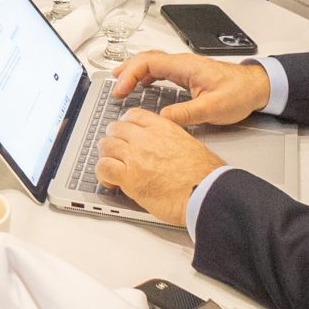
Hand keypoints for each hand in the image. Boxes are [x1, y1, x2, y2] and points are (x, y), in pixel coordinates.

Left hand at [95, 113, 223, 226]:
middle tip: (116, 151)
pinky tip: (110, 182)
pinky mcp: (128, 177)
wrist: (206, 193)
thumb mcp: (192, 146)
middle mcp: (146, 138)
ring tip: (111, 166)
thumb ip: (173, 143)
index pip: (134, 115)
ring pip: (105, 146)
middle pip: (116, 128)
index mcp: (164, 128)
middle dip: (113, 139)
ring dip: (106, 156)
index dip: (126, 124)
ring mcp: (135, 156)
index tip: (125, 132)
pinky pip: (103, 168)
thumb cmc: (206, 176)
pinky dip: (103, 174)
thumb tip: (168, 151)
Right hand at [112, 48, 273, 126]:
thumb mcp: (212, 108)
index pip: (149, 62)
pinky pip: (161, 70)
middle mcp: (183, 63)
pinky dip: (146, 75)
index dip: (130, 74)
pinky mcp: (188, 74)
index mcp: (185, 66)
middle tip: (114, 87)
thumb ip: (185, 113)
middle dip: (126, 70)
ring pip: (152, 63)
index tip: (121, 89)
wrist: (257, 87)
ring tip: (121, 84)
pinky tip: (143, 85)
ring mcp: (185, 67)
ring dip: (135, 71)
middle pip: (146, 59)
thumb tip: (160, 119)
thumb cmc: (239, 93)